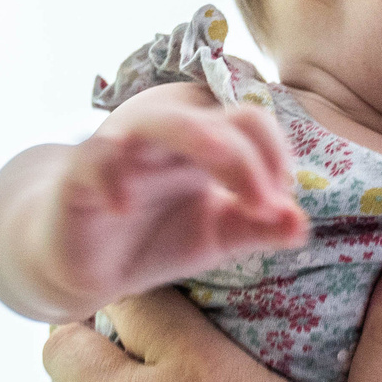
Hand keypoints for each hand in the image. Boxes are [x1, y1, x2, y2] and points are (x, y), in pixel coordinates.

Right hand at [30, 90, 307, 318]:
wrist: (89, 264)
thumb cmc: (155, 235)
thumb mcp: (216, 236)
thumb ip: (258, 228)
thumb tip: (302, 224)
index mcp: (203, 140)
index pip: (248, 121)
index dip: (274, 153)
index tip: (280, 200)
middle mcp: (164, 134)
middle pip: (209, 116)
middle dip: (245, 157)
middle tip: (264, 206)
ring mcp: (121, 149)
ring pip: (155, 122)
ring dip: (194, 141)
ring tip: (221, 176)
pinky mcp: (79, 173)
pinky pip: (95, 160)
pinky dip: (111, 177)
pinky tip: (125, 207)